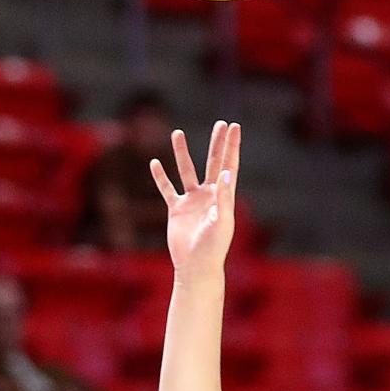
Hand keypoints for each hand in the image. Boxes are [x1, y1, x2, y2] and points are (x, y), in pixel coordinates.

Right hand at [150, 122, 239, 279]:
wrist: (196, 267)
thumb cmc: (213, 247)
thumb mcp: (221, 221)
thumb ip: (224, 197)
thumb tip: (227, 173)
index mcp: (223, 196)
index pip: (229, 165)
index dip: (232, 146)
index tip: (234, 127)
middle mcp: (209, 195)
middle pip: (213, 162)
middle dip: (217, 143)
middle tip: (220, 124)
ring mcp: (192, 201)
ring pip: (186, 171)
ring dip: (181, 153)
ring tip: (177, 133)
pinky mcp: (176, 210)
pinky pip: (167, 189)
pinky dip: (160, 177)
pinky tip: (155, 163)